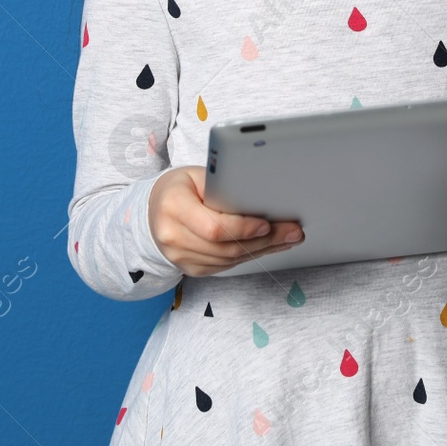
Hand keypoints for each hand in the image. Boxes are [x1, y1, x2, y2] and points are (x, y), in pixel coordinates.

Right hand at [147, 166, 304, 276]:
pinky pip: (225, 266)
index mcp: (173, 206)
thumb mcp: (197, 176)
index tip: (267, 224)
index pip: (213, 227)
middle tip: (293, 232)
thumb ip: (223, 186)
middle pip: (225, 247)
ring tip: (288, 238)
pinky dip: (250, 256)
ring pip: (229, 260)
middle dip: (265, 241)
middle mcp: (173, 236)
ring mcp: (180, 257)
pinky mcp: (191, 269)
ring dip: (263, 250)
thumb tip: (261, 196)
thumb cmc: (180, 188)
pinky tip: (268, 246)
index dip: (243, 229)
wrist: (153, 211)